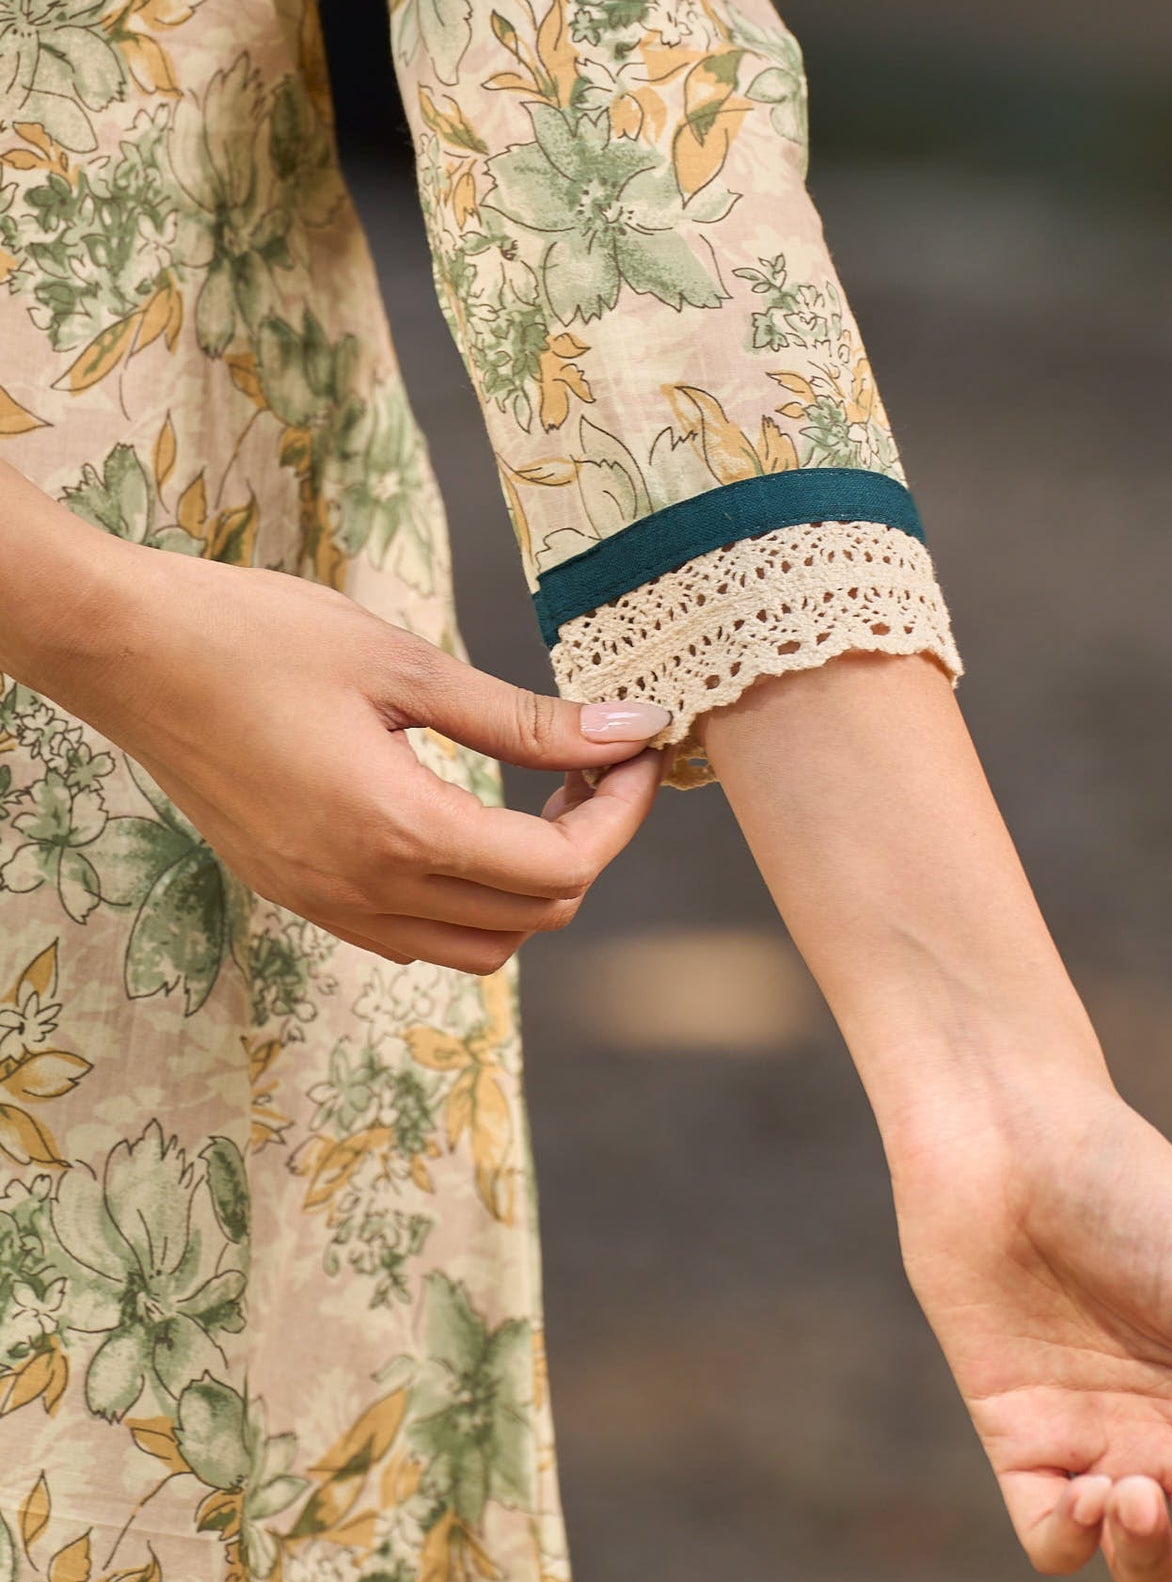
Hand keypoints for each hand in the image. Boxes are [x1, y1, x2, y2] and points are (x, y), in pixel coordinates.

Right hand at [30, 542, 669, 971]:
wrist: (124, 652)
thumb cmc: (256, 634)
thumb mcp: (404, 666)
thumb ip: (523, 717)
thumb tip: (629, 730)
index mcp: (397, 830)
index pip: (559, 870)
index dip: (620, 816)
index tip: (636, 752)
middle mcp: (363, 892)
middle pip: (532, 918)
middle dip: (588, 846)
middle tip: (594, 762)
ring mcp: (325, 905)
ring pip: (479, 947)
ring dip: (531, 885)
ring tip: (537, 796)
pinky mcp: (298, 895)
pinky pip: (415, 938)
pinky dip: (468, 900)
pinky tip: (468, 821)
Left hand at [889, 1074, 1171, 1581]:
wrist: (1007, 1137)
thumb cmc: (1128, 1187)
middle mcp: (1168, 1430)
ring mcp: (1092, 1437)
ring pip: (1139, 1564)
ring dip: (1149, 1561)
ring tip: (1129, 1489)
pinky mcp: (1016, 1435)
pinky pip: (1050, 1539)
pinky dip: (1074, 1542)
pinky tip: (1084, 1487)